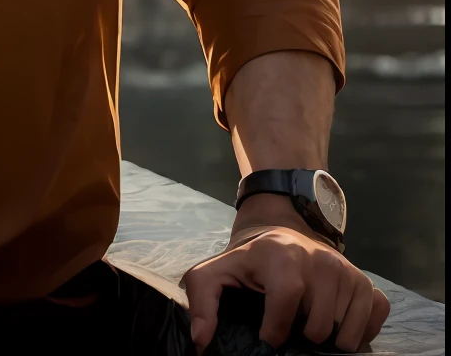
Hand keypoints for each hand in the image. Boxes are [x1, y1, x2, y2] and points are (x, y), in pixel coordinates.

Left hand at [183, 204, 389, 352]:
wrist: (284, 237)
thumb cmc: (251, 263)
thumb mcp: (218, 272)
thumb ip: (202, 300)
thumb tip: (201, 340)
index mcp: (282, 255)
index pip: (286, 300)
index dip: (276, 329)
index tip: (269, 337)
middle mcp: (320, 259)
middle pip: (319, 326)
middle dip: (303, 336)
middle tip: (292, 324)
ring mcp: (347, 270)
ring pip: (346, 332)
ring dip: (329, 337)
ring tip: (310, 321)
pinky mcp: (367, 283)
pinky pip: (374, 320)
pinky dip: (359, 331)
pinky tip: (337, 321)